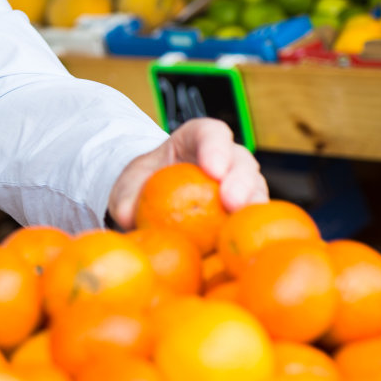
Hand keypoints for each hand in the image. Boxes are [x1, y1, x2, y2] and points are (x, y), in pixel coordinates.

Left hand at [107, 118, 266, 228]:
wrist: (152, 202)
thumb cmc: (143, 186)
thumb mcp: (126, 188)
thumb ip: (125, 199)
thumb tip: (128, 217)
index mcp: (195, 139)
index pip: (210, 133)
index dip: (216, 148)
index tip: (213, 169)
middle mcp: (225, 157)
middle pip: (241, 161)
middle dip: (239, 180)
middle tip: (231, 201)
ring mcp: (240, 183)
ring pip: (256, 189)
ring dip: (252, 206)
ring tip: (242, 224)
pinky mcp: (244, 209)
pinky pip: (254, 218)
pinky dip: (248, 230)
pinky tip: (241, 246)